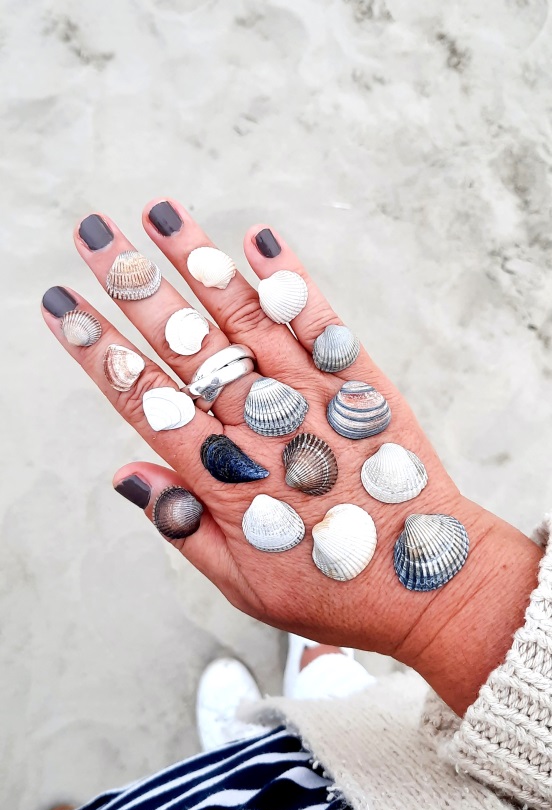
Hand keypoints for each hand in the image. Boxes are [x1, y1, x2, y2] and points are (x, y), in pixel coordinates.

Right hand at [42, 201, 541, 714]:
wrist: (431, 581)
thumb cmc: (333, 588)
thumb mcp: (243, 582)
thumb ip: (182, 524)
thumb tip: (126, 474)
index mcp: (224, 477)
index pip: (145, 400)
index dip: (98, 350)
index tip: (62, 307)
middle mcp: (262, 427)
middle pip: (185, 344)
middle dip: (132, 285)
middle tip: (92, 234)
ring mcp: (313, 399)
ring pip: (244, 319)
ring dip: (199, 263)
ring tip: (159, 216)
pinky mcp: (360, 386)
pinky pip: (320, 323)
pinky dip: (289, 281)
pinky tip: (259, 241)